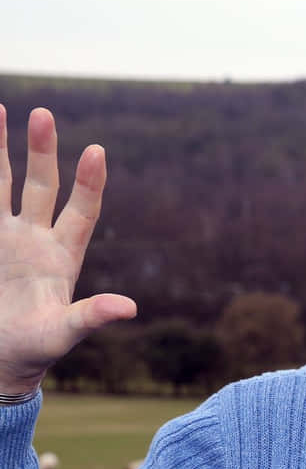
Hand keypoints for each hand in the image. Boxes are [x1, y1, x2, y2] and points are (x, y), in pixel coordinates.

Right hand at [0, 106, 135, 394]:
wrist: (2, 360)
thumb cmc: (37, 350)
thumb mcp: (65, 333)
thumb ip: (92, 317)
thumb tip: (130, 308)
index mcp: (64, 257)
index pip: (82, 211)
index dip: (89, 183)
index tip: (97, 150)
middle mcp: (37, 240)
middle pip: (42, 186)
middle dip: (42, 151)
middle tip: (41, 113)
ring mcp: (7, 239)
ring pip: (4, 184)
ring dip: (0, 150)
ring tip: (0, 108)